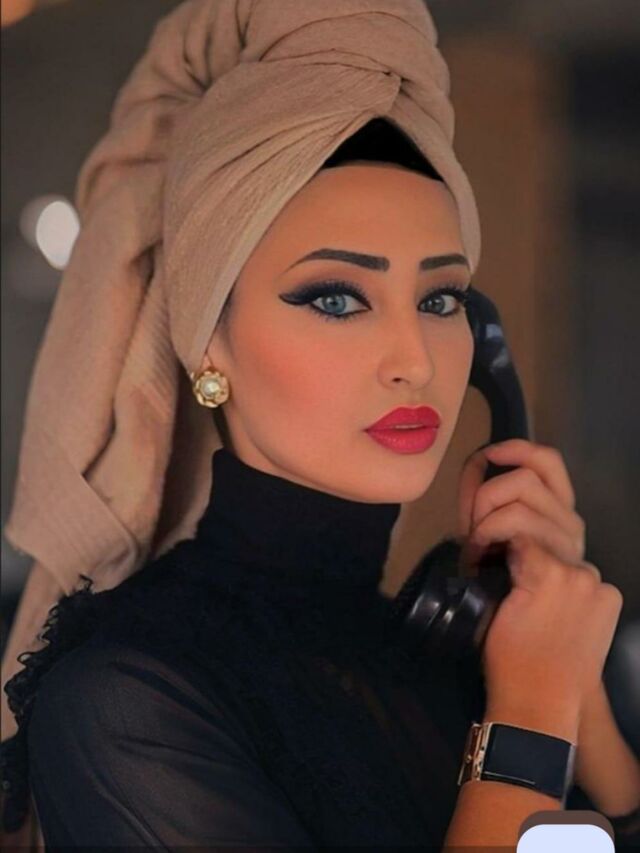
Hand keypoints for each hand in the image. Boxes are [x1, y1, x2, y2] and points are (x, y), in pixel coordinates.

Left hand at [457, 440, 636, 806]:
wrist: (540, 700)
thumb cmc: (524, 652)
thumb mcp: (527, 593)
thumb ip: (520, 550)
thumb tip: (478, 504)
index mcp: (577, 551)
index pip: (555, 472)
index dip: (520, 451)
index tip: (489, 453)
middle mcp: (584, 552)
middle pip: (537, 477)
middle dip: (489, 489)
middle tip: (472, 529)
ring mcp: (576, 563)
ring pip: (520, 503)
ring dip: (484, 520)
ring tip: (476, 553)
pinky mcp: (557, 576)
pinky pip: (513, 533)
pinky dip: (485, 540)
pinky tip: (478, 562)